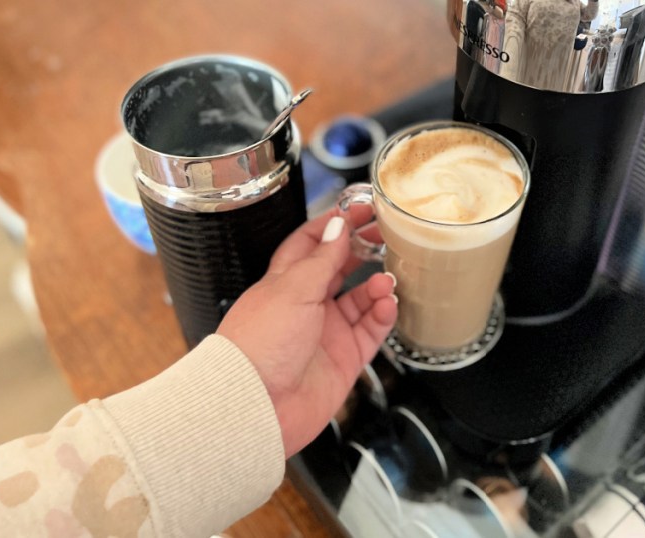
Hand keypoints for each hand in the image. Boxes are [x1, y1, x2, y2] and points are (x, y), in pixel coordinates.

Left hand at [217, 209, 397, 456]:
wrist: (256, 406)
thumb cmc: (258, 346)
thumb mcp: (291, 289)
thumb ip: (321, 258)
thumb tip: (338, 227)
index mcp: (284, 283)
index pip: (311, 245)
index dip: (335, 225)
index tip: (360, 209)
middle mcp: (306, 306)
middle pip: (340, 269)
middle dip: (363, 250)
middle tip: (386, 235)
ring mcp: (326, 333)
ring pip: (361, 300)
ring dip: (377, 286)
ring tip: (386, 280)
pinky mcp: (344, 360)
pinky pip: (371, 331)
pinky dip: (383, 316)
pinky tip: (388, 305)